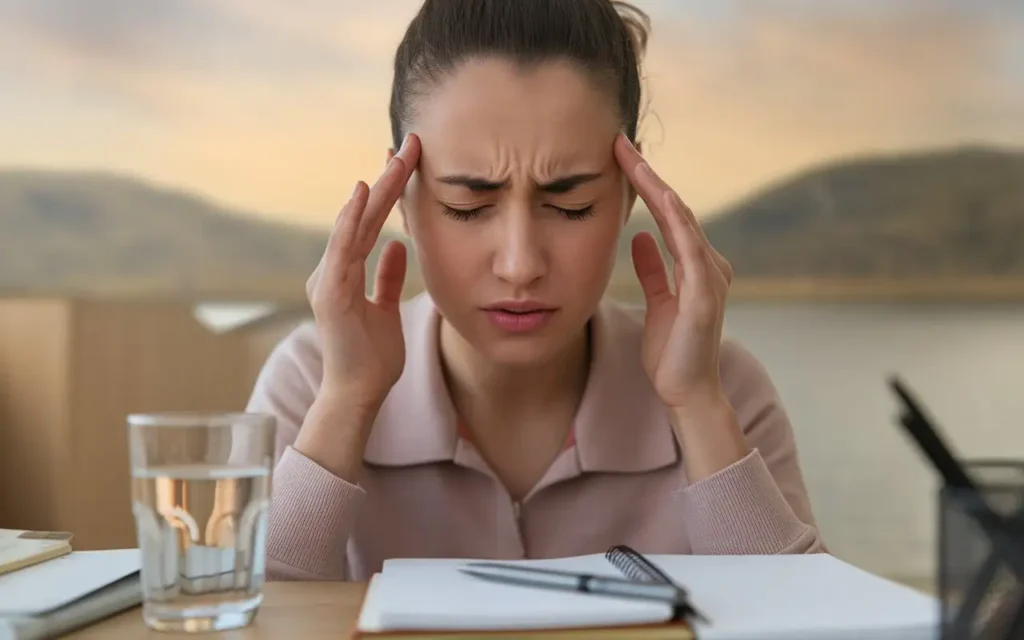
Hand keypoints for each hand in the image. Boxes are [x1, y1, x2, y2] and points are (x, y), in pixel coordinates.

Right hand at [306, 133, 420, 407]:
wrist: (358, 393)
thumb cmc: (372, 357)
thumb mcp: (386, 308)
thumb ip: (388, 277)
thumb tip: (398, 246)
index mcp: (345, 273)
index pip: (370, 222)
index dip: (389, 191)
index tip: (409, 161)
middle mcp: (333, 270)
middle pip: (363, 215)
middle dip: (387, 179)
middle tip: (410, 144)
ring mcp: (329, 280)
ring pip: (354, 224)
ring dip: (377, 190)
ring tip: (396, 158)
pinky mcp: (331, 293)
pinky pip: (343, 249)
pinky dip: (351, 220)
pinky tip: (363, 193)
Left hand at [613, 134, 732, 409]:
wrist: (687, 392)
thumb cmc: (671, 352)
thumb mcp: (657, 302)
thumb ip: (653, 269)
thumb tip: (640, 238)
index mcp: (696, 265)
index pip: (668, 214)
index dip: (645, 185)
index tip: (619, 158)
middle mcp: (708, 264)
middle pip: (675, 208)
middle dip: (648, 175)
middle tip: (620, 143)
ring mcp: (709, 277)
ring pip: (682, 220)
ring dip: (657, 187)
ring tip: (632, 159)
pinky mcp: (703, 294)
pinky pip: (689, 248)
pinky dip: (676, 220)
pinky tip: (660, 197)